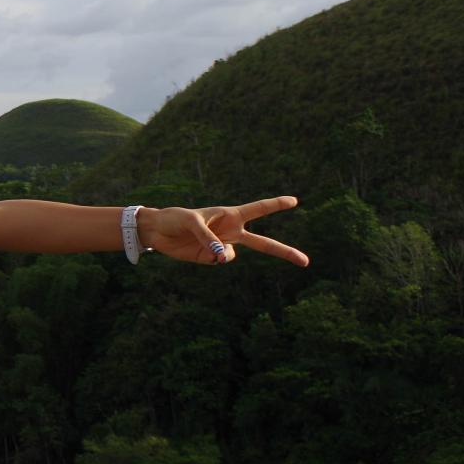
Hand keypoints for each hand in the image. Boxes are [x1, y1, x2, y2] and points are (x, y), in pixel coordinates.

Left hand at [141, 197, 307, 266]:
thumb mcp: (190, 222)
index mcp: (230, 215)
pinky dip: (213, 258)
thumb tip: (222, 256)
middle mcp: (231, 231)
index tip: (294, 201)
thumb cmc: (175, 218)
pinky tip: (200, 251)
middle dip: (284, 252)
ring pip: (233, 256)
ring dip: (221, 253)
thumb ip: (208, 237)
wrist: (158, 232)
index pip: (258, 209)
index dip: (276, 204)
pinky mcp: (211, 258)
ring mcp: (222, 246)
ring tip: (203, 243)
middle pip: (264, 243)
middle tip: (306, 262)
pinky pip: (219, 261)